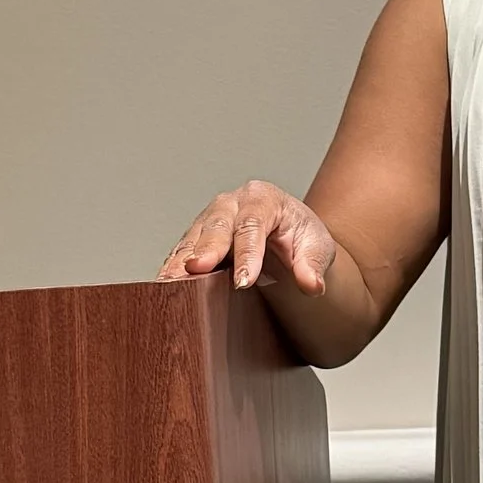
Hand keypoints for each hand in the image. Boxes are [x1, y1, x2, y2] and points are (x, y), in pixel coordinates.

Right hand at [157, 179, 338, 293]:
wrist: (288, 240)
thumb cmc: (301, 239)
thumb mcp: (317, 248)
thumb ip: (313, 264)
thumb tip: (312, 284)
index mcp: (263, 198)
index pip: (253, 224)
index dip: (247, 253)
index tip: (244, 282)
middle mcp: (231, 203)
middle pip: (216, 225)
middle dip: (206, 249)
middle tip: (198, 271)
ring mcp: (210, 219)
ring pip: (193, 238)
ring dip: (182, 261)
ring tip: (171, 282)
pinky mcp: (196, 238)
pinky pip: (182, 252)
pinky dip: (173, 268)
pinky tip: (165, 285)